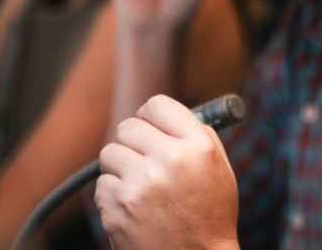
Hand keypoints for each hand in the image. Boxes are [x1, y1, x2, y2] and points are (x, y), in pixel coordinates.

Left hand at [95, 95, 239, 249]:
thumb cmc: (210, 215)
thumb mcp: (220, 169)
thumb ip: (198, 136)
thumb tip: (170, 114)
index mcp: (199, 146)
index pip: (158, 105)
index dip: (150, 115)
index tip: (150, 126)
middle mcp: (170, 159)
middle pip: (128, 126)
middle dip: (133, 142)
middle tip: (142, 158)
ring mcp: (142, 183)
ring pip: (109, 153)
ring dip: (120, 167)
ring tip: (140, 186)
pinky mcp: (118, 206)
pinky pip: (102, 184)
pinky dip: (113, 194)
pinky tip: (133, 207)